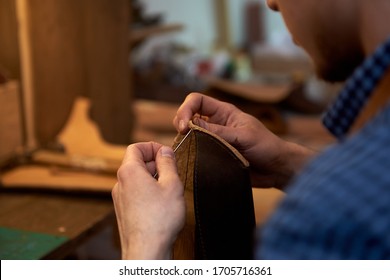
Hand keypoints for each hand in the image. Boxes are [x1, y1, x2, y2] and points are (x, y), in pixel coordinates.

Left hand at [112, 142, 184, 258]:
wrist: (146, 251)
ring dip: (152, 178)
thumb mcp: (172, 185)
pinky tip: (161, 203)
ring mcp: (120, 198)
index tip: (167, 154)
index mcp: (129, 172)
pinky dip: (147, 191)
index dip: (152, 147)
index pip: (135, 147)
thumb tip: (165, 151)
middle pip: (136, 162)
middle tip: (172, 171)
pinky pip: (135, 193)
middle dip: (155, 163)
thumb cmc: (159, 220)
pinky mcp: (123, 211)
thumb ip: (168, 163)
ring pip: (136, 179)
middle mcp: (120, 183)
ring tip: (168, 189)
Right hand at [173, 93, 314, 188]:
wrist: (276, 169)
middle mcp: (215, 124)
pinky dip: (190, 155)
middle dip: (181, 123)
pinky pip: (196, 152)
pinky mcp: (213, 156)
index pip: (196, 101)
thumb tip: (191, 126)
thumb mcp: (243, 136)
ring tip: (184, 150)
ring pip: (190, 135)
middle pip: (188, 116)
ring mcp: (213, 140)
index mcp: (223, 112)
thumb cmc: (266, 146)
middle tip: (182, 137)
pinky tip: (189, 160)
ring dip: (184, 140)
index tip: (183, 126)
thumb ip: (218, 132)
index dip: (186, 109)